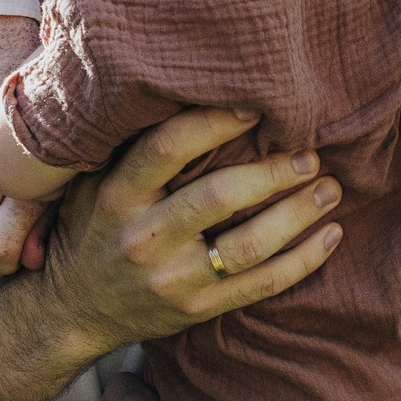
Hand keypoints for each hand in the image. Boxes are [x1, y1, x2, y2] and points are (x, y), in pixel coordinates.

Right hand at [37, 106, 344, 359]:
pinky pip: (260, 286)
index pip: (168, 148)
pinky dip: (303, 261)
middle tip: (311, 153)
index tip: (257, 107)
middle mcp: (143, 238)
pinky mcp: (197, 310)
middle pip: (219, 197)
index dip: (215, 122)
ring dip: (298, 215)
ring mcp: (172, 279)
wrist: (69, 311)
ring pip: (249, 246)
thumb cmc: (91, 228)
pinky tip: (331, 235)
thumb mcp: (92, 183)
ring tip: (330, 188)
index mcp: (117, 196)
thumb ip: (131, 146)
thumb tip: (191, 89)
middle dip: (273, 172)